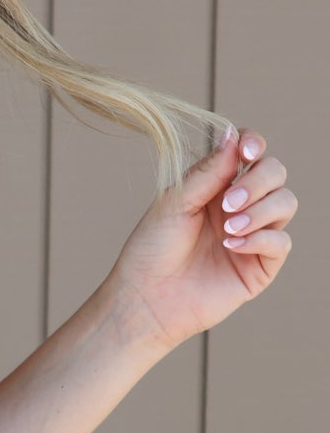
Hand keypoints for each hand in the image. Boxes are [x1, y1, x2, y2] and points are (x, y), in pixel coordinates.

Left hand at [105, 126, 297, 352]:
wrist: (146, 297)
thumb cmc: (153, 249)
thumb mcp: (175, 202)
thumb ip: (207, 171)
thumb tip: (232, 135)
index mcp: (218, 185)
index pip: (251, 152)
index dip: (255, 144)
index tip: (247, 151)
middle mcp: (240, 205)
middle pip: (276, 173)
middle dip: (258, 181)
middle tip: (228, 202)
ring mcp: (254, 234)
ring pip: (286, 203)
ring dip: (260, 210)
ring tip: (227, 228)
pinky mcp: (260, 265)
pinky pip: (281, 242)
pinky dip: (260, 238)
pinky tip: (231, 245)